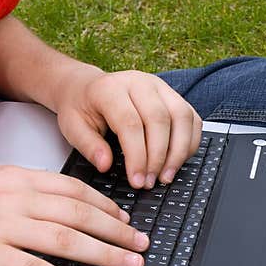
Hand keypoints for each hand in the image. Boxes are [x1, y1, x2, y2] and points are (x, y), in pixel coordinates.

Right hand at [0, 166, 148, 265]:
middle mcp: (13, 198)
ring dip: (105, 254)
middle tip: (142, 244)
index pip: (73, 189)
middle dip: (117, 230)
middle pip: (79, 214)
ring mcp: (0, 227)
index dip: (106, 206)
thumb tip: (51, 204)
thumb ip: (16, 191)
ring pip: (66, 239)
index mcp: (13, 177)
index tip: (125, 219)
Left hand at [54, 68, 202, 188]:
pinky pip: (192, 118)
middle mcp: (139, 82)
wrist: (86, 87)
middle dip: (158, 157)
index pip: (130, 123)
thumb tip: (105, 165)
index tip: (137, 180)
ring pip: (182, 116)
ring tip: (166, 176)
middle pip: (160, 119)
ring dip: (179, 151)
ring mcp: (160, 86)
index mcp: (111, 88)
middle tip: (151, 182)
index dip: (137, 156)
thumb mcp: (73, 127)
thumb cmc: (81, 108)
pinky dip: (190, 142)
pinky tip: (177, 161)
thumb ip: (89, 146)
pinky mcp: (173, 95)